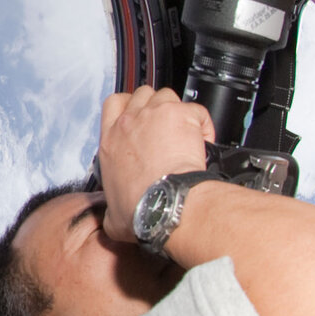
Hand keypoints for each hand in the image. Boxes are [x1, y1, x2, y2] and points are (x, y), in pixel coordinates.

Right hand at [97, 86, 213, 242]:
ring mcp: (154, 115)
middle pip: (141, 94)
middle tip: (164, 124)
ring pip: (166, 94)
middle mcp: (129, 122)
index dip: (127, 105)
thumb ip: (110, 212)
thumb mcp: (113, 216)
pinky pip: (196, 109)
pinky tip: (204, 138)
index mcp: (110, 141)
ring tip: (185, 130)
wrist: (165, 204)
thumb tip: (112, 221)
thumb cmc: (141, 209)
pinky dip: (202, 122)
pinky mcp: (180, 115)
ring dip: (175, 109)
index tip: (136, 116)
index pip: (112, 104)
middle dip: (152, 105)